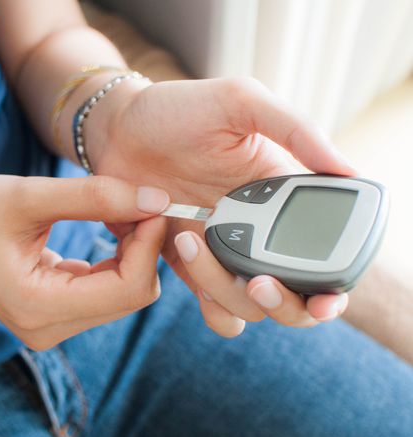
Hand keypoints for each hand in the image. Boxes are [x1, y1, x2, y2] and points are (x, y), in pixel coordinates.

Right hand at [0, 175, 169, 349]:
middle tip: (135, 201)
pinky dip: (118, 257)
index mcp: (39, 307)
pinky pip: (107, 289)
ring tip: (117, 210)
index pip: (129, 289)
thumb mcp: (27, 196)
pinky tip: (106, 226)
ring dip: (133, 250)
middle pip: (133, 295)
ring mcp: (53, 326)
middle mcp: (50, 328)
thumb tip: (158, 199)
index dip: (150, 245)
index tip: (153, 202)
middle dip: (144, 247)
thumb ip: (95, 198)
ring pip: (126, 293)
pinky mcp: (56, 313)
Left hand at [90, 77, 354, 336]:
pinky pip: (209, 303)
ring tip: (191, 242)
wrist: (118, 128)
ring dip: (230, 294)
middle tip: (259, 281)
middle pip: (291, 295)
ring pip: (247, 305)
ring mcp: (222, 250)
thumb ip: (295, 128)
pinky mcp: (186, 261)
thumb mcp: (240, 102)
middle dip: (283, 303)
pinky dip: (208, 304)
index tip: (326, 296)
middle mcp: (257, 230)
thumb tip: (348, 170)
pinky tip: (189, 267)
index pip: (322, 252)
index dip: (332, 285)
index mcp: (280, 196)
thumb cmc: (178, 109)